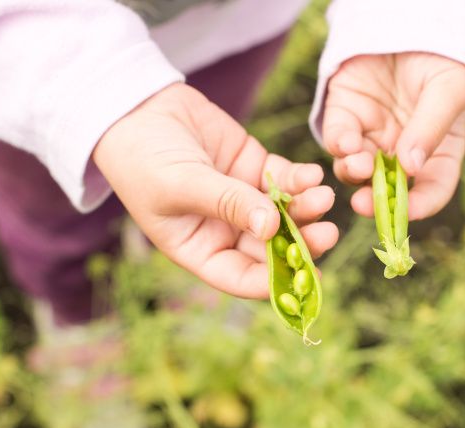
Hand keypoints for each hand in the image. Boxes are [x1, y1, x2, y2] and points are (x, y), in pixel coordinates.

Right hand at [93, 83, 337, 298]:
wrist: (135, 109)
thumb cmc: (142, 157)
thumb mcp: (180, 184)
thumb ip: (227, 203)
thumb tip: (271, 227)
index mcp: (200, 249)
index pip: (242, 277)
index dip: (273, 281)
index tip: (304, 275)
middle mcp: (224, 230)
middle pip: (272, 248)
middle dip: (301, 242)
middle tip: (328, 233)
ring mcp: (242, 199)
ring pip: (284, 214)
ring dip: (306, 209)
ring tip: (323, 196)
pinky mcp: (254, 168)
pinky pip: (285, 181)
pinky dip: (301, 180)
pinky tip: (312, 174)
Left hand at [322, 52, 464, 219]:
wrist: (407, 22)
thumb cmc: (440, 58)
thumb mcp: (448, 89)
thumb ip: (431, 127)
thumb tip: (412, 167)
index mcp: (437, 153)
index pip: (431, 191)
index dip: (419, 207)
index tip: (404, 213)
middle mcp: (402, 153)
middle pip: (388, 190)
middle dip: (375, 200)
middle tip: (363, 203)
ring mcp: (371, 138)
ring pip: (357, 170)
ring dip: (355, 173)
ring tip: (359, 163)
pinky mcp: (345, 119)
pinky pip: (338, 141)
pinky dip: (340, 146)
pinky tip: (347, 143)